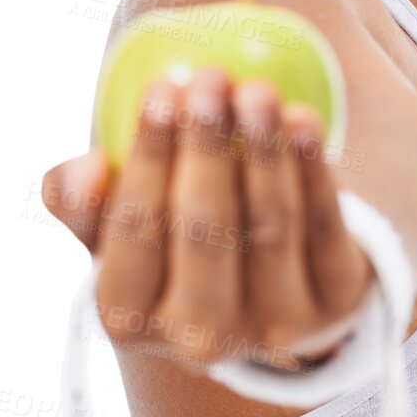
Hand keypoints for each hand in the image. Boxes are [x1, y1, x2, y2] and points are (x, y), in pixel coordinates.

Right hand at [41, 65, 374, 372]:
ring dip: (263, 150)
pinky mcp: (334, 304)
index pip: (135, 232)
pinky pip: (322, 228)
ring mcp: (273, 327)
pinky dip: (312, 170)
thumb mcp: (117, 233)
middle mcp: (198, 338)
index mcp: (128, 318)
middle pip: (204, 229)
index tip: (160, 89)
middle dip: (206, 147)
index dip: (148, 158)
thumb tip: (81, 169)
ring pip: (267, 226)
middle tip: (209, 79)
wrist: (268, 289)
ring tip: (256, 90)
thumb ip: (83, 203)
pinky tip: (301, 119)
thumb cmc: (175, 243)